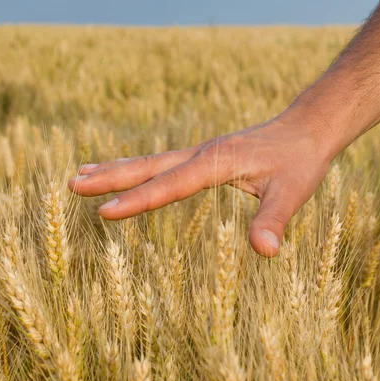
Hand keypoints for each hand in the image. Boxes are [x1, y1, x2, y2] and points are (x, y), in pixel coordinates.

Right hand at [67, 114, 332, 256]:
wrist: (308, 128)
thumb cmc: (300, 161)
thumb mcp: (293, 192)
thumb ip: (274, 220)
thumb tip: (263, 251)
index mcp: (216, 163)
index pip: (169, 185)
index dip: (137, 201)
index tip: (103, 212)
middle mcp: (202, 154)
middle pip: (147, 166)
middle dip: (110, 177)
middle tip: (71, 184)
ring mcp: (202, 153)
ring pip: (151, 161)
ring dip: (117, 169)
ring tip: (82, 173)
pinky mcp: (207, 156)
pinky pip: (164, 163)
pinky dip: (139, 168)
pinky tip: (132, 172)